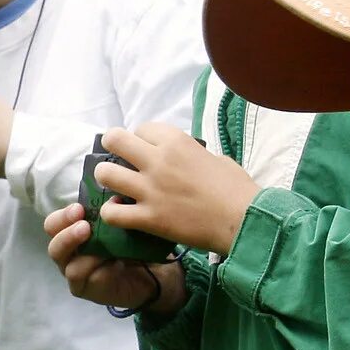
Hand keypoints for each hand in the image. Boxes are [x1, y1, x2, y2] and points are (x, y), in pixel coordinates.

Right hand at [44, 204, 181, 312]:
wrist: (151, 275)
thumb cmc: (132, 246)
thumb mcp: (123, 225)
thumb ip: (114, 212)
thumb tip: (116, 195)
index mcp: (72, 234)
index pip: (55, 223)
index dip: (63, 216)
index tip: (79, 208)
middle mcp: (69, 254)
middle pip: (53, 244)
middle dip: (66, 233)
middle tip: (84, 225)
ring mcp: (75, 274)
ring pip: (66, 265)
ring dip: (85, 256)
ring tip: (98, 246)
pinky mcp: (84, 289)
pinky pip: (84, 280)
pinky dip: (99, 270)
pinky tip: (115, 263)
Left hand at [92, 123, 258, 255]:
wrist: (243, 220)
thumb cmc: (236, 188)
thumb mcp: (214, 158)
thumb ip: (191, 154)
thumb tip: (181, 160)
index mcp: (176, 141)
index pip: (141, 128)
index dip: (141, 139)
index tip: (146, 149)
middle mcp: (157, 160)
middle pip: (114, 140)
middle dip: (112, 147)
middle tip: (118, 159)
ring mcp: (150, 189)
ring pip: (105, 174)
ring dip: (107, 178)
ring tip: (115, 186)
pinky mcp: (148, 217)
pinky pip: (112, 212)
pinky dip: (112, 212)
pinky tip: (120, 211)